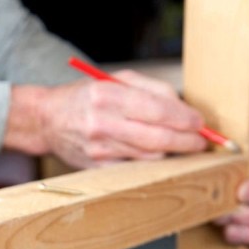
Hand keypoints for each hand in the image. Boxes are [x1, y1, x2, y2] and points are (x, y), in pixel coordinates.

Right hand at [4, 71, 206, 167]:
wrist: (48, 120)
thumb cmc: (87, 97)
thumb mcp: (116, 79)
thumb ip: (152, 89)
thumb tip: (184, 109)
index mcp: (108, 95)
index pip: (156, 109)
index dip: (184, 119)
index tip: (200, 124)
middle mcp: (102, 123)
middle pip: (157, 138)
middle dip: (185, 142)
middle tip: (200, 143)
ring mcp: (99, 149)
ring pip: (149, 156)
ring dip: (171, 153)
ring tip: (182, 147)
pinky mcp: (97, 167)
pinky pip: (135, 168)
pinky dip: (151, 163)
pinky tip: (158, 156)